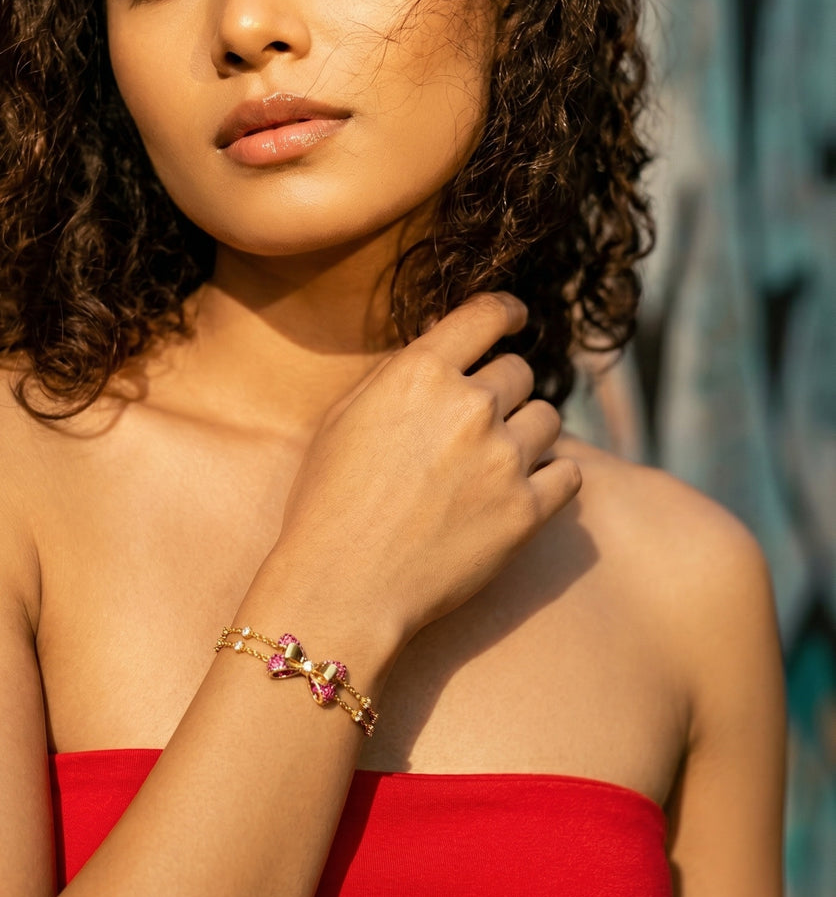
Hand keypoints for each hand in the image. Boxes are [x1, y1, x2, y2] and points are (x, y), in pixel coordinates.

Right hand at [271, 292, 580, 648]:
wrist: (344, 585)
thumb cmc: (330, 500)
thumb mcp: (345, 417)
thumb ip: (398, 374)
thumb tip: (441, 346)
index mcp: (421, 372)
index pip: (486, 314)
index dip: (507, 312)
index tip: (515, 319)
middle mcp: (471, 405)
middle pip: (520, 372)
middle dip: (503, 390)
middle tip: (479, 421)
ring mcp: (504, 458)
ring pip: (548, 419)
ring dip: (527, 432)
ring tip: (496, 460)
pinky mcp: (527, 511)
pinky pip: (568, 474)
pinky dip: (550, 477)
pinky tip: (523, 489)